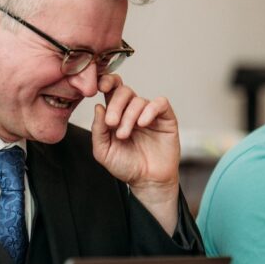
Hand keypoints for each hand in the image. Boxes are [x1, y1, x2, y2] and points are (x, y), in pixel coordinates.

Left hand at [91, 74, 180, 233]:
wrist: (147, 181)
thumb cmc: (125, 166)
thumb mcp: (103, 151)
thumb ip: (98, 129)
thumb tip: (98, 106)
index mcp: (116, 114)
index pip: (112, 90)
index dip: (107, 82)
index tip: (100, 87)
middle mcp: (132, 111)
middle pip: (124, 91)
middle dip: (115, 105)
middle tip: (112, 123)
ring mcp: (150, 114)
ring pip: (139, 100)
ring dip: (129, 116)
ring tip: (124, 135)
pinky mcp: (166, 119)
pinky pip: (159, 103)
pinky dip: (150, 110)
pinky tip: (143, 124)